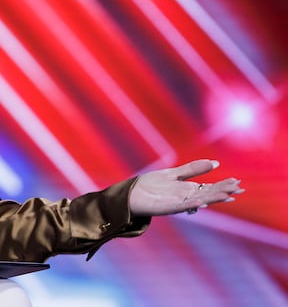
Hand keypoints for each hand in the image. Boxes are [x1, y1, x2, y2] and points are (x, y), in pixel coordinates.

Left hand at [129, 159, 243, 216]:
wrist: (131, 193)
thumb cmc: (151, 184)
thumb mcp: (174, 173)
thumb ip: (193, 169)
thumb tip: (216, 163)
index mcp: (188, 189)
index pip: (210, 187)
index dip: (223, 185)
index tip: (238, 183)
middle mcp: (185, 197)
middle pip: (208, 193)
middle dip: (223, 191)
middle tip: (239, 189)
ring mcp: (177, 203)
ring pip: (198, 200)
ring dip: (212, 198)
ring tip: (226, 195)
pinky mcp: (166, 207)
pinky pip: (181, 206)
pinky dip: (191, 204)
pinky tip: (201, 201)